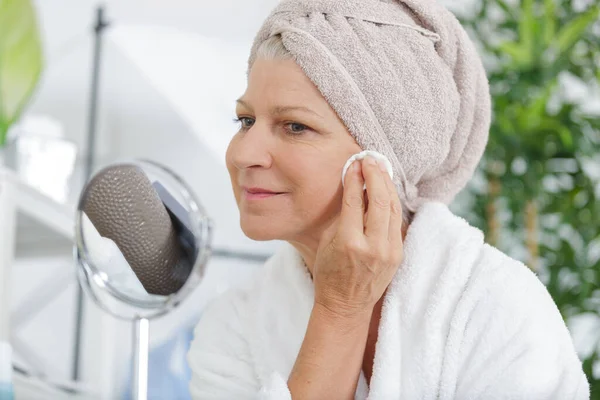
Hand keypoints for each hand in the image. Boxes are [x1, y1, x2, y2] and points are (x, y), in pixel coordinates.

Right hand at [312, 155, 403, 318]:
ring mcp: (389, 252)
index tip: (354, 163)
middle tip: (370, 159)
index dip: (356, 178)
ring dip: (387, 185)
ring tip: (380, 168)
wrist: (346, 305)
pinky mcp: (398, 254)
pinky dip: (392, 201)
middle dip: (376, 175)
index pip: (356, 201)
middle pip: (380, 200)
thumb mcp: (327, 241)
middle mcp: (372, 247)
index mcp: (349, 243)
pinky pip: (397, 221)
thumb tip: (355, 187)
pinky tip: (386, 189)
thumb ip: (343, 215)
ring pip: (393, 208)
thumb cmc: (329, 273)